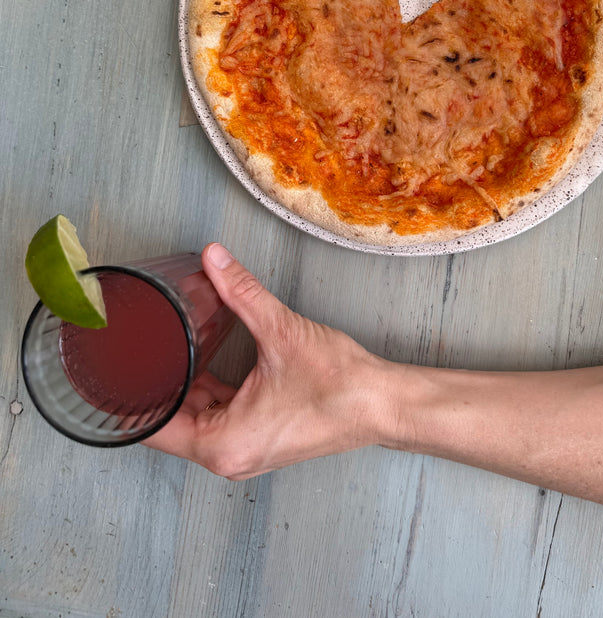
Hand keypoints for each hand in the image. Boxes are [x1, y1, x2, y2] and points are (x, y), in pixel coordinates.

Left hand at [142, 244, 391, 478]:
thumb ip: (241, 292)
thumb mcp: (281, 331)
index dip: (126, 399)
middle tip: (134, 347)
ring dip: (183, 385)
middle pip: (169, 422)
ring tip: (164, 348)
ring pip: (194, 418)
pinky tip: (203, 360)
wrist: (382, 404)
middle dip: (154, 384)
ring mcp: (244, 450)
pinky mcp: (259, 438)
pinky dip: (207, 391)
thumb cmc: (339, 385)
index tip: (108, 374)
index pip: (151, 427)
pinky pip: (217, 417)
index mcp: (221, 443)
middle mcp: (227, 456)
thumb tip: (214, 260)